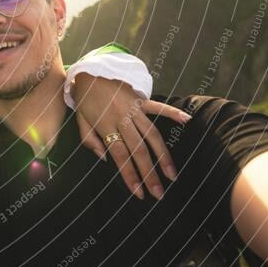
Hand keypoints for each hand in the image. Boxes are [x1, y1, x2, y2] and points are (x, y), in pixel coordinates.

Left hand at [72, 74, 190, 199]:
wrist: (88, 72)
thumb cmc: (84, 100)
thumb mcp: (80, 123)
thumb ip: (91, 142)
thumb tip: (107, 160)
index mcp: (105, 126)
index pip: (120, 156)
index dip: (130, 176)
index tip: (139, 193)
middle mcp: (122, 119)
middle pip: (138, 150)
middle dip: (149, 174)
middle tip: (158, 194)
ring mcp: (134, 109)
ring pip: (152, 135)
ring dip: (163, 156)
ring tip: (172, 175)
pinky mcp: (141, 100)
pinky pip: (159, 107)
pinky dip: (173, 113)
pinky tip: (187, 120)